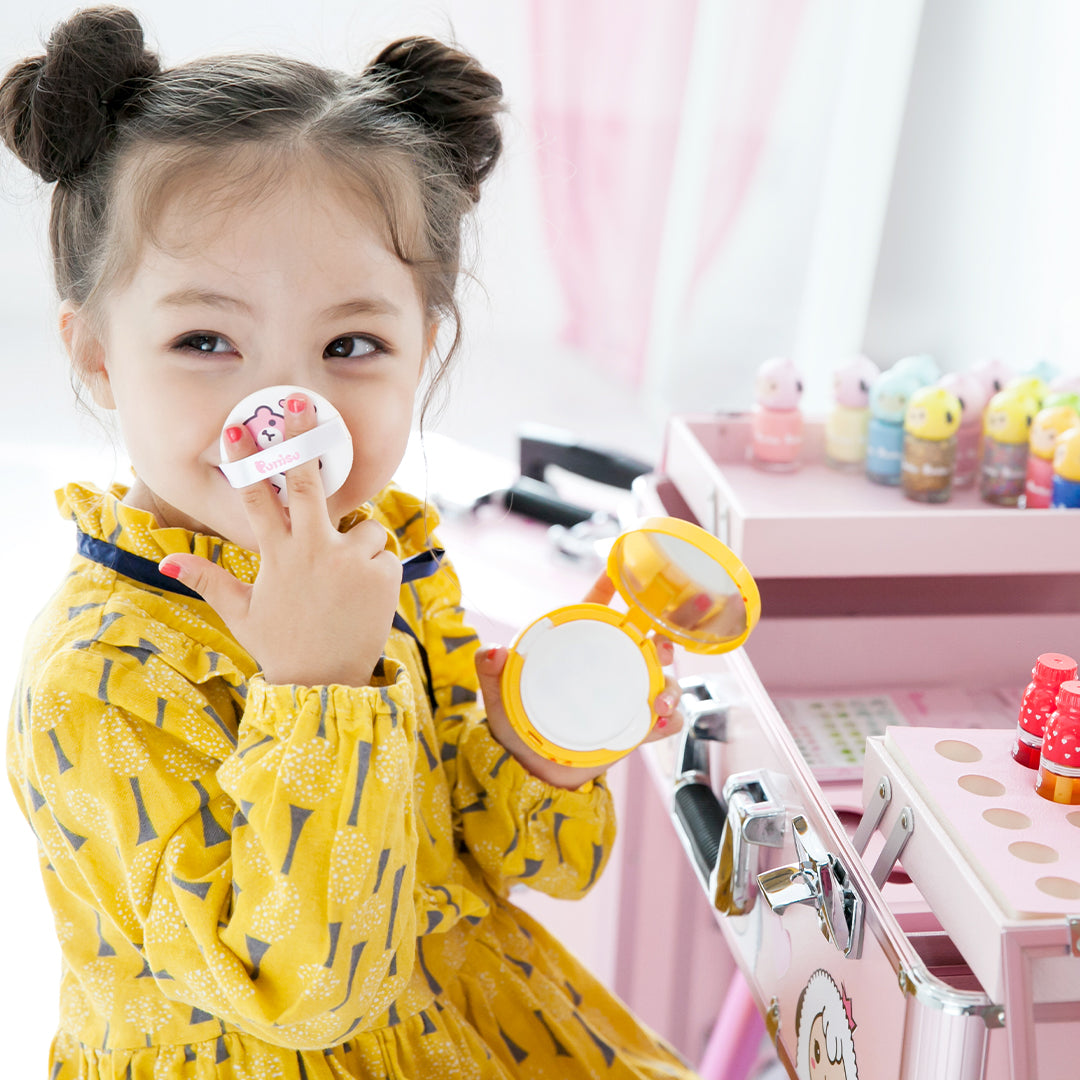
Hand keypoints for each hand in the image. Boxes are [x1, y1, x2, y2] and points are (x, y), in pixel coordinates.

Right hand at [159, 394, 400, 686]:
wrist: (326, 684)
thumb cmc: (283, 646)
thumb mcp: (242, 613)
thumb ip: (210, 579)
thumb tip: (168, 559)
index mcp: (278, 556)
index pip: (256, 497)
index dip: (246, 459)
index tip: (240, 425)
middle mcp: (314, 550)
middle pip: (306, 482)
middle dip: (301, 438)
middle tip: (299, 401)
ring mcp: (350, 560)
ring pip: (365, 527)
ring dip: (360, 545)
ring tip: (346, 584)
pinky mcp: (382, 574)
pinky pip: (385, 554)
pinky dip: (379, 569)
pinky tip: (364, 597)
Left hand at [475, 571, 684, 789]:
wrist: (531, 771)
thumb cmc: (516, 724)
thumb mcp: (499, 694)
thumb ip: (491, 669)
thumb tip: (493, 651)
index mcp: (577, 649)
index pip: (597, 608)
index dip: (610, 586)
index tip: (621, 569)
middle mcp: (608, 668)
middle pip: (647, 641)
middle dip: (665, 638)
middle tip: (662, 648)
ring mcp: (626, 697)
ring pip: (664, 680)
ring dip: (671, 687)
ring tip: (659, 703)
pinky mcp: (634, 728)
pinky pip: (663, 721)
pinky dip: (670, 721)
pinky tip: (660, 723)